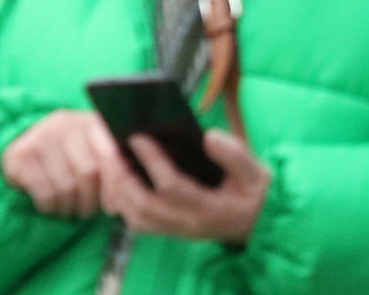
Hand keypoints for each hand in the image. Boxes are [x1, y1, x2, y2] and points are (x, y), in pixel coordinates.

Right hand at [1, 110, 110, 217]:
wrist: (27, 145)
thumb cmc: (71, 154)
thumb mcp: (93, 151)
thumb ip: (111, 167)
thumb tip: (121, 201)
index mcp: (90, 121)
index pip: (109, 155)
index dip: (114, 184)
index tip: (115, 205)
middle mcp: (66, 123)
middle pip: (88, 173)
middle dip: (90, 200)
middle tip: (88, 212)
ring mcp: (41, 136)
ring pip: (66, 186)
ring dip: (70, 207)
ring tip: (71, 210)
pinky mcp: (20, 155)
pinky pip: (44, 191)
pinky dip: (51, 206)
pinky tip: (53, 206)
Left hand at [93, 126, 270, 245]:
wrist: (258, 225)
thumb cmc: (254, 194)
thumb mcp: (257, 172)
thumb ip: (235, 155)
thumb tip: (208, 137)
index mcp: (210, 208)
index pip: (172, 186)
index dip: (153, 161)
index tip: (138, 137)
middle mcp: (188, 224)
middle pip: (142, 205)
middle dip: (122, 175)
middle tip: (110, 147)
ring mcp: (176, 230)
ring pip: (134, 217)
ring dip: (118, 189)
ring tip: (110, 159)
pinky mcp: (169, 230)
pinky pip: (136, 221)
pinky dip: (122, 201)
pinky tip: (119, 179)